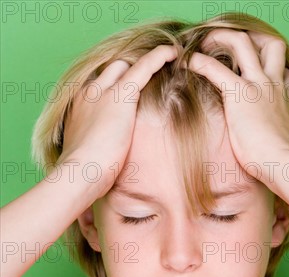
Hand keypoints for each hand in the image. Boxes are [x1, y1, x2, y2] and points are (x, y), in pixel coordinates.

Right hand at [58, 45, 177, 198]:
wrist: (79, 173)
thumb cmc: (83, 174)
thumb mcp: (86, 156)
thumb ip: (96, 148)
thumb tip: (105, 165)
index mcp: (78, 107)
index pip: (99, 86)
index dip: (114, 87)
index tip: (127, 96)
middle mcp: (88, 93)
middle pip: (111, 70)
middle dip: (128, 74)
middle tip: (147, 81)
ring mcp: (103, 92)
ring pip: (124, 66)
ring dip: (143, 64)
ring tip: (165, 62)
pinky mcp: (121, 95)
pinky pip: (144, 67)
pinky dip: (158, 58)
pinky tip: (173, 54)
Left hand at [184, 29, 288, 190]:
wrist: (284, 164)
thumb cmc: (283, 162)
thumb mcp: (286, 141)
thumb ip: (278, 133)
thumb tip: (269, 146)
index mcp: (288, 96)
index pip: (285, 71)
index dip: (272, 68)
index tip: (256, 76)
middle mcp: (275, 84)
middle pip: (270, 44)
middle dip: (250, 39)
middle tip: (230, 47)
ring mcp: (259, 85)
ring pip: (242, 42)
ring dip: (222, 39)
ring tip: (206, 45)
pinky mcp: (240, 94)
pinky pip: (214, 68)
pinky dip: (198, 62)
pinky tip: (186, 63)